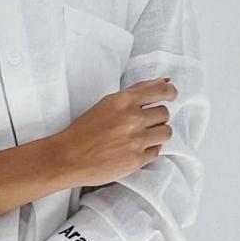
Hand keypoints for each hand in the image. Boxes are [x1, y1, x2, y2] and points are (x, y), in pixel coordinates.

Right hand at [59, 77, 177, 186]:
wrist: (68, 157)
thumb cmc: (85, 130)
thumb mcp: (107, 104)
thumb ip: (136, 92)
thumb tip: (164, 81)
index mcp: (123, 101)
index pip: (160, 90)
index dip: (169, 92)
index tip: (171, 94)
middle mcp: (132, 118)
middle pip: (164, 113)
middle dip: (157, 117)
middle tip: (143, 123)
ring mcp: (136, 140)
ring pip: (166, 132)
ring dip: (157, 133)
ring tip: (141, 137)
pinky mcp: (137, 160)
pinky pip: (157, 151)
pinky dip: (149, 150)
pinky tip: (134, 149)